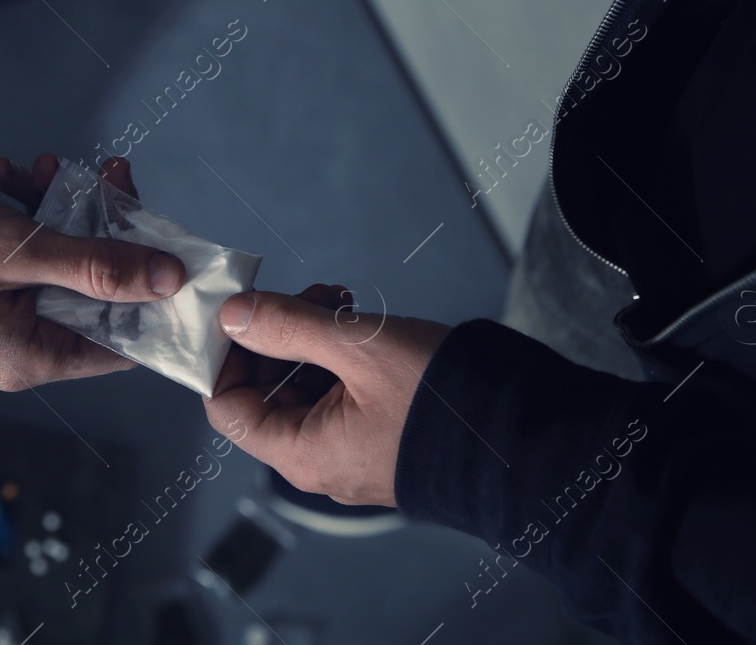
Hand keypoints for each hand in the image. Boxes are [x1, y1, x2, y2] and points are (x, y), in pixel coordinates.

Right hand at [0, 158, 184, 389]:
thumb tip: (167, 279)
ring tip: (45, 166)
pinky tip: (12, 173)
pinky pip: (30, 251)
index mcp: (30, 358)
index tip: (172, 241)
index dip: (153, 295)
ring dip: (62, 209)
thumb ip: (97, 265)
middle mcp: (21, 347)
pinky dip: (29, 211)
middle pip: (97, 293)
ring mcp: (3, 316)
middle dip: (105, 229)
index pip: (123, 343)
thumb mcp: (16, 249)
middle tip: (110, 175)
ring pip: (65, 262)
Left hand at [204, 285, 451, 506]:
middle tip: (309, 293)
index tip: (241, 310)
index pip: (228, 407)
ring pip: (304, 386)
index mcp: (304, 454)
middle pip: (266, 392)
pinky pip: (338, 391)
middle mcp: (321, 461)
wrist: (530, 437)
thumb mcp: (359, 347)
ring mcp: (352, 449)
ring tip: (341, 298)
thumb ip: (289, 326)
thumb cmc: (445, 400)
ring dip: (311, 336)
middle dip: (277, 335)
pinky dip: (340, 353)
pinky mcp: (380, 434)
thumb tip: (234, 314)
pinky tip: (359, 318)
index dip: (226, 355)